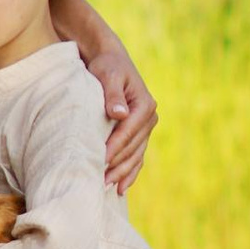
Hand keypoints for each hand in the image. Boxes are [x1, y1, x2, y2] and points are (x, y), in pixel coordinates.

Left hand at [57, 0, 156, 190]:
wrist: (109, 61)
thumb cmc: (106, 67)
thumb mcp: (108, 75)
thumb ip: (112, 94)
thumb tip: (119, 114)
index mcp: (145, 105)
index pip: (128, 132)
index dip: (115, 147)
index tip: (101, 161)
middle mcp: (149, 117)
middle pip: (133, 147)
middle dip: (118, 165)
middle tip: (100, 181)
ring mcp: (145, 127)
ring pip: (136, 155)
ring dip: (123, 172)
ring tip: (108, 187)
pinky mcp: (137, 132)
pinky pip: (136, 155)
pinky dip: (130, 171)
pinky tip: (122, 187)